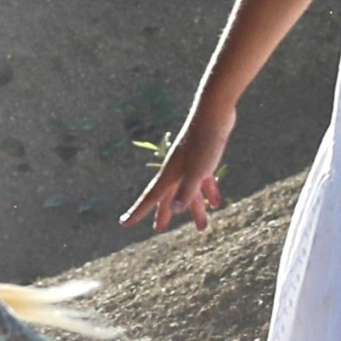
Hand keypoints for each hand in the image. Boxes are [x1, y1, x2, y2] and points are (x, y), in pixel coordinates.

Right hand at [122, 112, 228, 233]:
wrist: (214, 111)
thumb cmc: (205, 140)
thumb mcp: (198, 170)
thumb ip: (187, 190)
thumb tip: (174, 209)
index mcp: (170, 174)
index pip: (150, 198)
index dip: (137, 212)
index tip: (124, 223)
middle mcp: (177, 170)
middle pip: (169, 197)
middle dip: (165, 213)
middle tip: (160, 228)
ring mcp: (190, 164)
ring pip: (190, 191)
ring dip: (195, 209)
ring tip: (201, 227)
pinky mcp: (204, 158)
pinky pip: (203, 180)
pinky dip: (209, 192)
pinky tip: (216, 203)